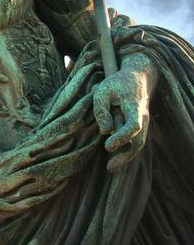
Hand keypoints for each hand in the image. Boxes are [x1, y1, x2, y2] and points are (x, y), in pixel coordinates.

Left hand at [92, 53, 155, 171]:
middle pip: (139, 141)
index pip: (133, 126)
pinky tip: (114, 158)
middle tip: (110, 167)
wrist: (137, 77)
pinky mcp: (139, 126)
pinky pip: (136, 141)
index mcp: (134, 106)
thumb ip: (101, 109)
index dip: (122, 137)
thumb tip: (105, 131)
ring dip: (126, 156)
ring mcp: (143, 123)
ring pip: (138, 143)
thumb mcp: (103, 91)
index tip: (107, 146)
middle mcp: (142, 117)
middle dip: (125, 155)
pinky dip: (127, 150)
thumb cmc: (116, 83)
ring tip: (110, 167)